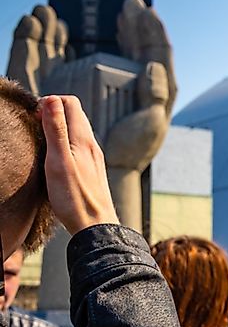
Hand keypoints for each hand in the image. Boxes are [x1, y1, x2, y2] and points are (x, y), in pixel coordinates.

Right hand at [40, 95, 118, 233]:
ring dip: (57, 128)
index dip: (48, 102)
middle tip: (34, 126)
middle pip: (73, 113)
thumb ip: (55, 130)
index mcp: (83, 139)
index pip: (69, 102)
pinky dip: (64, 143)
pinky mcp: (92, 170)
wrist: (95, 226)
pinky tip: (54, 158)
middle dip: (52, 112)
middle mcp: (92, 145)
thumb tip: (51, 100)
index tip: (33, 118)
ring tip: (41, 141)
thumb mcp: (58, 161)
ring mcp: (93, 158)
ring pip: (76, 130)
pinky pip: (78, 146)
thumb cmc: (74, 197)